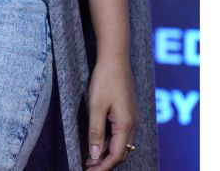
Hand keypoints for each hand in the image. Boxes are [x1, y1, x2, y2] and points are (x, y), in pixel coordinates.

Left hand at [83, 54, 140, 169]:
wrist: (116, 59)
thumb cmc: (105, 80)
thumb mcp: (96, 107)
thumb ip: (95, 132)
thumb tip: (94, 155)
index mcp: (125, 124)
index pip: (116, 155)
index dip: (103, 167)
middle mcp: (132, 123)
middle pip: (121, 152)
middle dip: (104, 163)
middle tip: (87, 167)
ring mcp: (132, 118)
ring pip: (121, 143)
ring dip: (106, 153)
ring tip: (90, 158)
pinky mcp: (128, 112)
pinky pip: (121, 134)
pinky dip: (110, 142)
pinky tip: (98, 142)